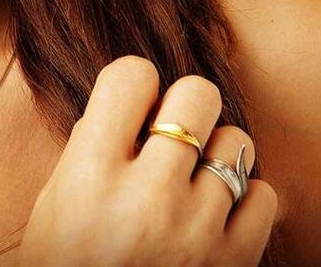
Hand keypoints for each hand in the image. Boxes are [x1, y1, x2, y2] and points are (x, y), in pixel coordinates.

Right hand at [17, 56, 276, 265]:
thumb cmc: (66, 265)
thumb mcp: (55, 199)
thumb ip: (92, 143)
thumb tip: (135, 101)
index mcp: (92, 172)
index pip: (133, 74)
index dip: (134, 86)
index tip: (131, 109)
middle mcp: (147, 195)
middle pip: (198, 94)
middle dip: (185, 108)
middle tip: (170, 135)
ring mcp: (196, 231)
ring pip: (236, 140)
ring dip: (215, 153)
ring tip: (192, 179)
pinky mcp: (232, 264)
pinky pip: (264, 196)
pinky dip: (244, 199)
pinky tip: (215, 213)